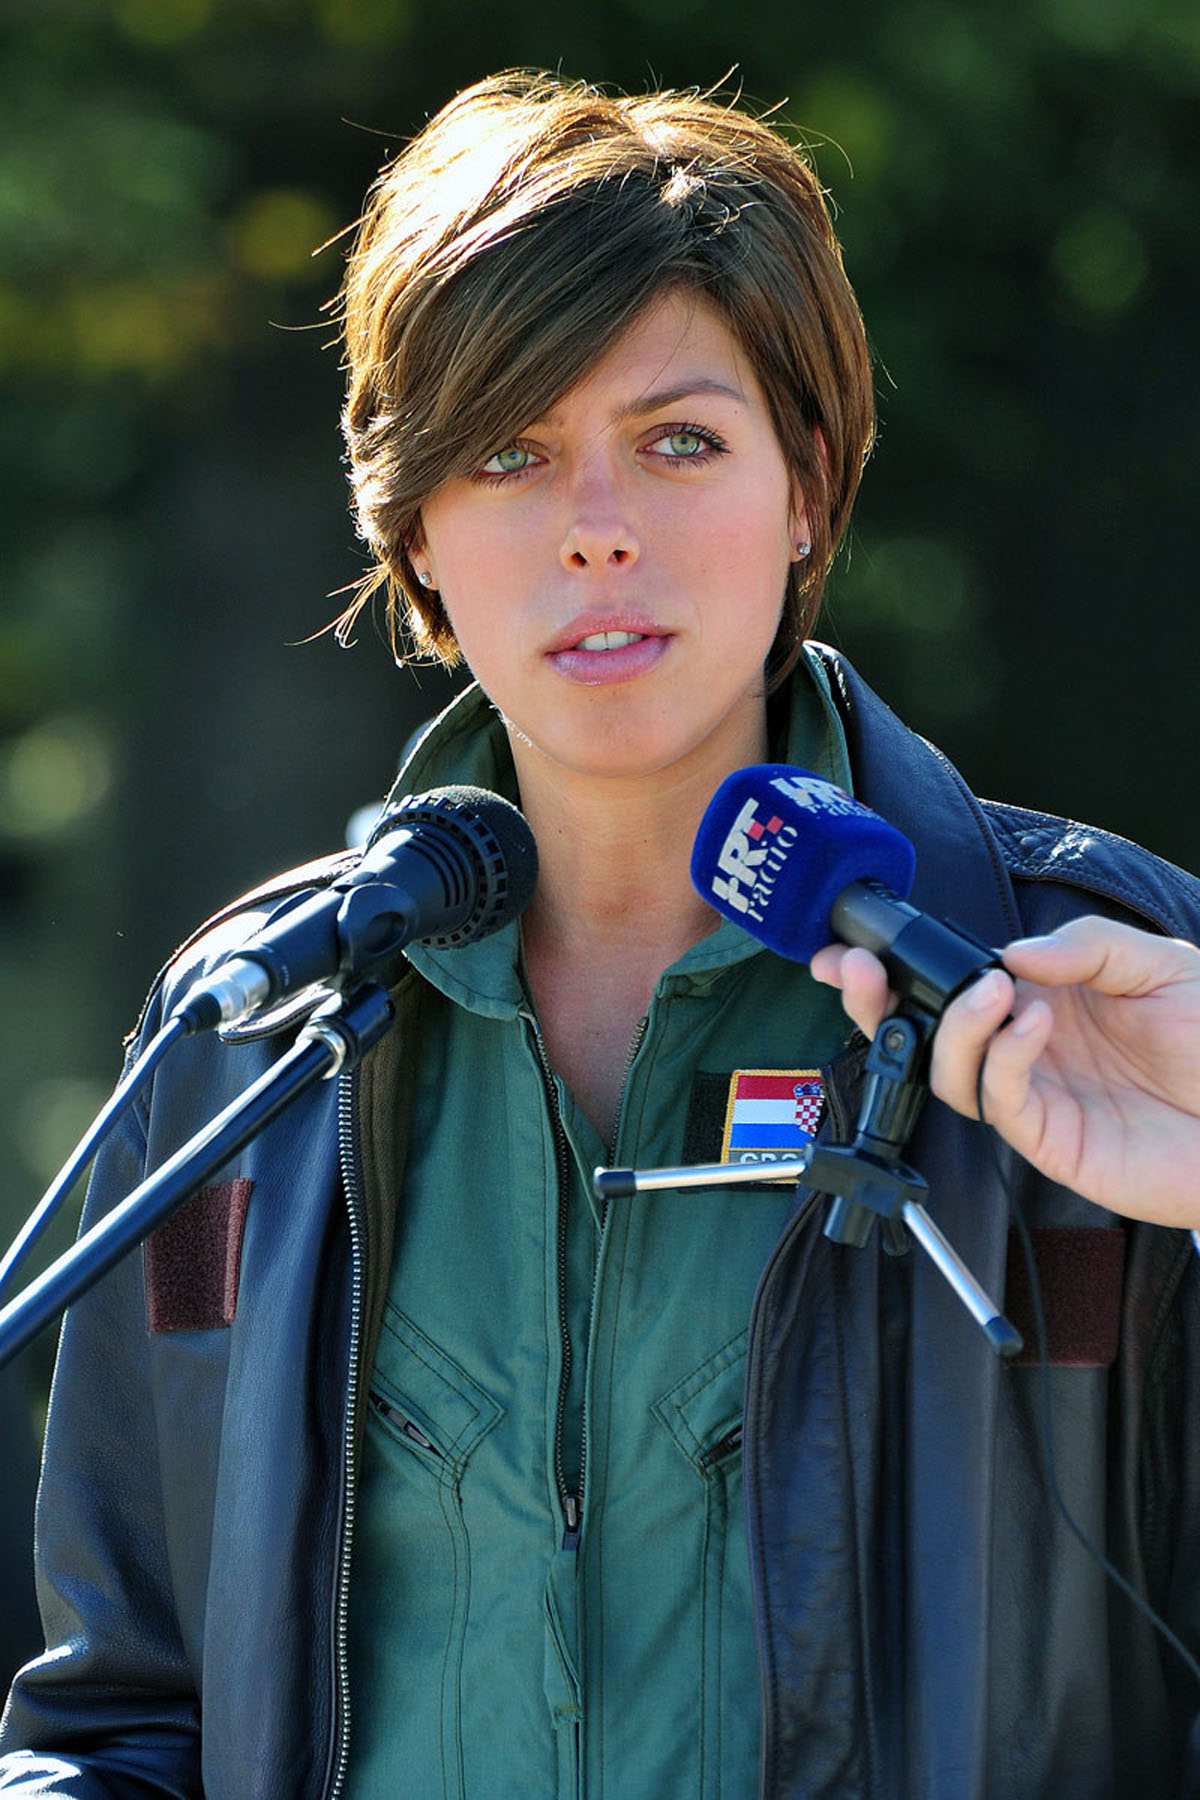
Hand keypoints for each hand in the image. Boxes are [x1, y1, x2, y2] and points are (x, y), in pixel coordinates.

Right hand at [810, 916, 1199, 1226]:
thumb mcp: (1158, 964)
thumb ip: (1086, 947)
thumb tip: (1011, 952)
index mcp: (1041, 1000)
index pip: (954, 984)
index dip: (901, 969)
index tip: (858, 945)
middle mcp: (1025, 1050)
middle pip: (925, 1036)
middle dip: (878, 1005)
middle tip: (859, 971)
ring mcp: (1035, 1097)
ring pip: (950, 1073)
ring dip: (953, 1027)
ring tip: (990, 991)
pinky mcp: (1051, 1141)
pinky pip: (1001, 1102)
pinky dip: (1003, 1058)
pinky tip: (1032, 1024)